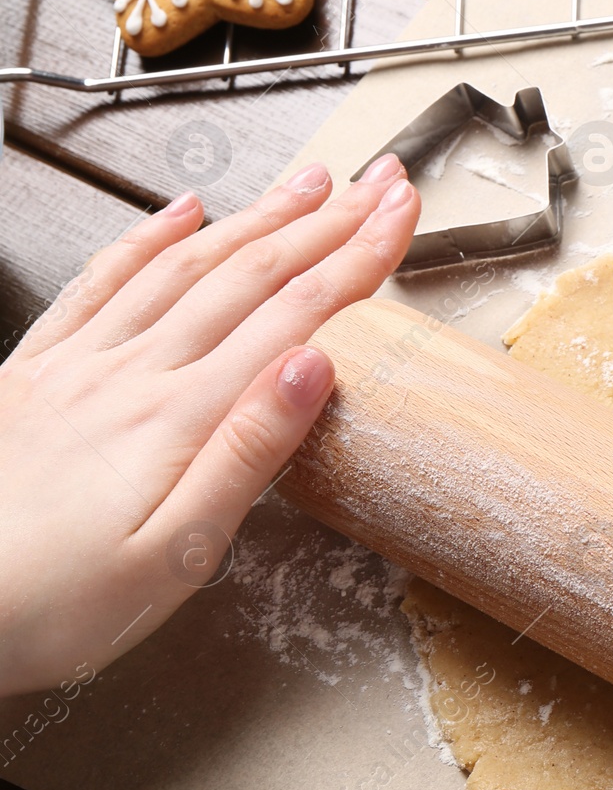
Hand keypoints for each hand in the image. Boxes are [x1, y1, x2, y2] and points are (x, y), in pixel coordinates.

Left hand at [0, 156, 419, 696]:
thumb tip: (314, 366)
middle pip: (249, 274)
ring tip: (308, 183)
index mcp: (178, 416)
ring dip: (256, 216)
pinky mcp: (35, 371)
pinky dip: (149, 239)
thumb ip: (246, 455)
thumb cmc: (55, 606)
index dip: (357, 258)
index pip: (294, 315)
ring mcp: (80, 364)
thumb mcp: (176, 557)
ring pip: (184, 265)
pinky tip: (182, 213)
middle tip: (379, 183)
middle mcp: (131, 372)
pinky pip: (100, 282)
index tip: (400, 216)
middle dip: (326, 222)